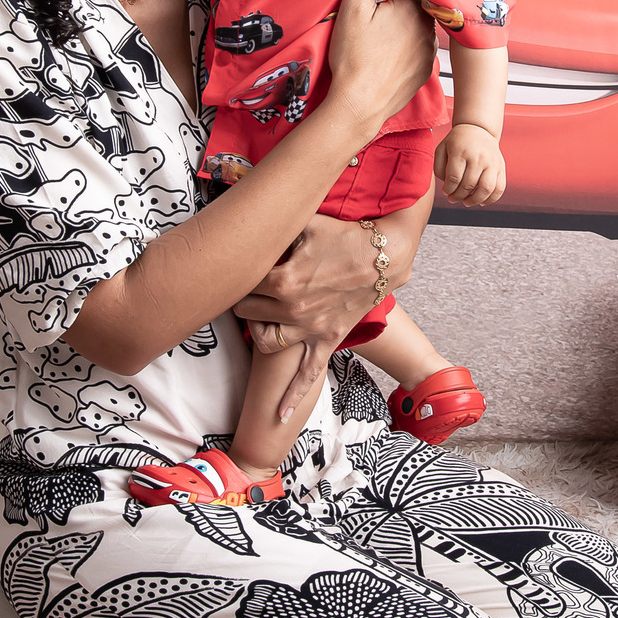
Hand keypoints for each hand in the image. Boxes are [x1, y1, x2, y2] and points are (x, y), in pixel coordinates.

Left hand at [235, 187, 433, 418]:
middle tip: (245, 287)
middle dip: (242, 298)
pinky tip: (279, 415)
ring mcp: (309, 328)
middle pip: (246, 311)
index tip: (233, 267)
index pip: (240, 283)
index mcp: (282, 280)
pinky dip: (292, 396)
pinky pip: (308, 373)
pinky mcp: (327, 339)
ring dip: (255, 330)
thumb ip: (274, 217)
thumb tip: (246, 203)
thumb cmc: (343, 234)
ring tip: (257, 317)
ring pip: (264, 341)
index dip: (235, 273)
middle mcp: (292, 309)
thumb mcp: (305, 222)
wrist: (384, 256)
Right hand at [326, 0, 434, 137]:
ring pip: (421, 26)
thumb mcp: (354, 7)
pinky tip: (389, 50)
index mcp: (414, 7)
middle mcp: (429, 28)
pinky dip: (408, 46)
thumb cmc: (354, 57)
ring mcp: (429, 52)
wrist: (359, 106)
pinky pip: (419, 49)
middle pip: (420, 3)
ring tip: (385, 27)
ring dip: (407, 24)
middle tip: (383, 1)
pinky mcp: (424, 71)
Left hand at [434, 124, 505, 206]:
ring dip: (475, 200)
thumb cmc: (457, 142)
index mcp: (461, 151)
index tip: (445, 191)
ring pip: (486, 189)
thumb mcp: (442, 149)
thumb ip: (439, 168)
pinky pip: (499, 188)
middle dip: (458, 196)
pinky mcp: (501, 167)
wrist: (478, 129)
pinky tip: (482, 202)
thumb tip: (447, 187)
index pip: (454, 178)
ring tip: (466, 202)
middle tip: (453, 198)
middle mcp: (478, 156)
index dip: (448, 189)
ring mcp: (492, 162)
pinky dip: (491, 199)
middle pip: (468, 185)